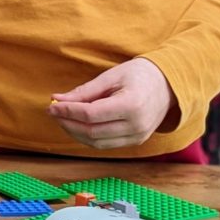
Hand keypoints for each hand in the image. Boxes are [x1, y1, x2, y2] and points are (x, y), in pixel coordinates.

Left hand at [46, 57, 176, 149]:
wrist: (168, 85)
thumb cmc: (139, 75)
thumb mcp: (111, 76)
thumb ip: (85, 91)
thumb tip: (58, 99)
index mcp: (131, 105)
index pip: (91, 115)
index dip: (68, 112)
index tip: (52, 105)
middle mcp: (136, 126)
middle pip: (92, 132)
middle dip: (68, 123)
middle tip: (52, 112)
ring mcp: (137, 137)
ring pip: (97, 143)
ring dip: (75, 133)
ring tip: (62, 118)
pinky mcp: (136, 142)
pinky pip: (106, 144)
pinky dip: (88, 137)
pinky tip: (77, 125)